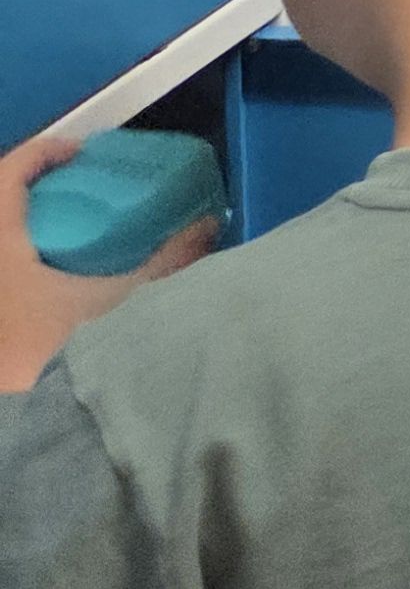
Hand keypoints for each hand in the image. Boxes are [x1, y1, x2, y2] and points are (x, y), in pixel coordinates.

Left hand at [0, 134, 214, 393]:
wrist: (35, 437)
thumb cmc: (61, 355)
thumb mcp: (123, 303)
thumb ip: (170, 262)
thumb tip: (209, 223)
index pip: (6, 177)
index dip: (40, 153)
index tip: (78, 152)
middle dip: (27, 200)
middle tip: (69, 199)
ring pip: (1, 254)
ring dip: (21, 242)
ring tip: (62, 247)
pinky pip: (4, 288)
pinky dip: (19, 277)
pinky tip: (48, 298)